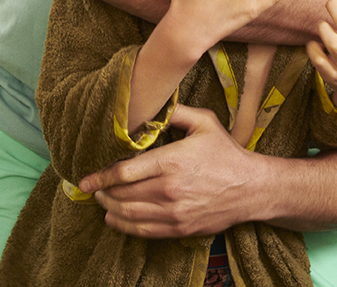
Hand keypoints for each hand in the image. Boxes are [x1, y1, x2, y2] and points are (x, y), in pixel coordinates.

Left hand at [79, 105, 262, 237]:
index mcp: (172, 161)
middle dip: (102, 192)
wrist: (251, 188)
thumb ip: (174, 113)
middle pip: (122, 196)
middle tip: (93, 187)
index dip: (100, 177)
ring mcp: (174, 213)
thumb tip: (149, 105)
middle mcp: (169, 190)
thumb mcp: (204, 122)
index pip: (124, 173)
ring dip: (109, 209)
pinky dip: (124, 226)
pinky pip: (143, 231)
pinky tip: (115, 219)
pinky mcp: (179, 228)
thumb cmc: (226, 153)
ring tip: (102, 201)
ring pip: (129, 215)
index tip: (85, 179)